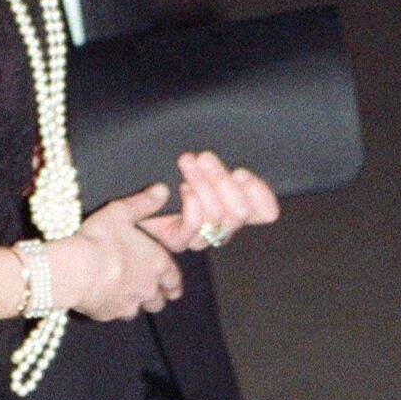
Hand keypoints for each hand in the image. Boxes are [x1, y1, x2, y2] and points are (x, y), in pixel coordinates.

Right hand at [51, 183, 183, 321]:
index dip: (173, 283)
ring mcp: (128, 304)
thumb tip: (162, 190)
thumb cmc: (100, 239)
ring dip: (137, 304)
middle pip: (159, 300)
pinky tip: (104, 299)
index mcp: (156, 263)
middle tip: (152, 294)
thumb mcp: (121, 212)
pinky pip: (116, 315)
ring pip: (140, 310)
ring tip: (127, 297)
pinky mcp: (109, 314)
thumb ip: (143, 203)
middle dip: (157, 297)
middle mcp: (147, 287)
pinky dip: (114, 308)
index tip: (173, 287)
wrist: (75, 270)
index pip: (174, 279)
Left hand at [142, 151, 278, 253]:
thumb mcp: (208, 161)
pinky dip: (191, 206)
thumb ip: (230, 169)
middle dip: (222, 181)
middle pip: (239, 213)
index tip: (241, 173)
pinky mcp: (177, 241)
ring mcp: (199, 236)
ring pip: (216, 217)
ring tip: (188, 162)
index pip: (265, 213)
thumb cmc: (172, 165)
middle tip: (205, 158)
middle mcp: (221, 226)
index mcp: (237, 206)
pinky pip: (193, 229)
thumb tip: (243, 177)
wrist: (136, 174)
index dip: (260, 196)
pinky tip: (183, 189)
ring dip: (202, 185)